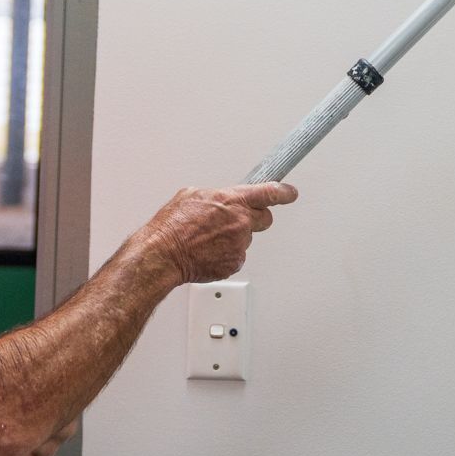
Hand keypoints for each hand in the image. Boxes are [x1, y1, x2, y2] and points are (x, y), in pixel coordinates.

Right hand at [135, 182, 298, 283]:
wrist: (163, 254)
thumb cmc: (172, 225)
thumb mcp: (193, 195)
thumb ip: (216, 196)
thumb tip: (221, 200)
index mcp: (233, 200)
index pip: (269, 192)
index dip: (284, 192)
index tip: (290, 192)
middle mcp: (241, 222)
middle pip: (265, 219)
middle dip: (255, 219)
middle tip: (236, 221)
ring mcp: (239, 245)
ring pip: (246, 240)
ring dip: (234, 239)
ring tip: (209, 239)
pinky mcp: (234, 263)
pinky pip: (237, 256)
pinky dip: (226, 255)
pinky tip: (208, 252)